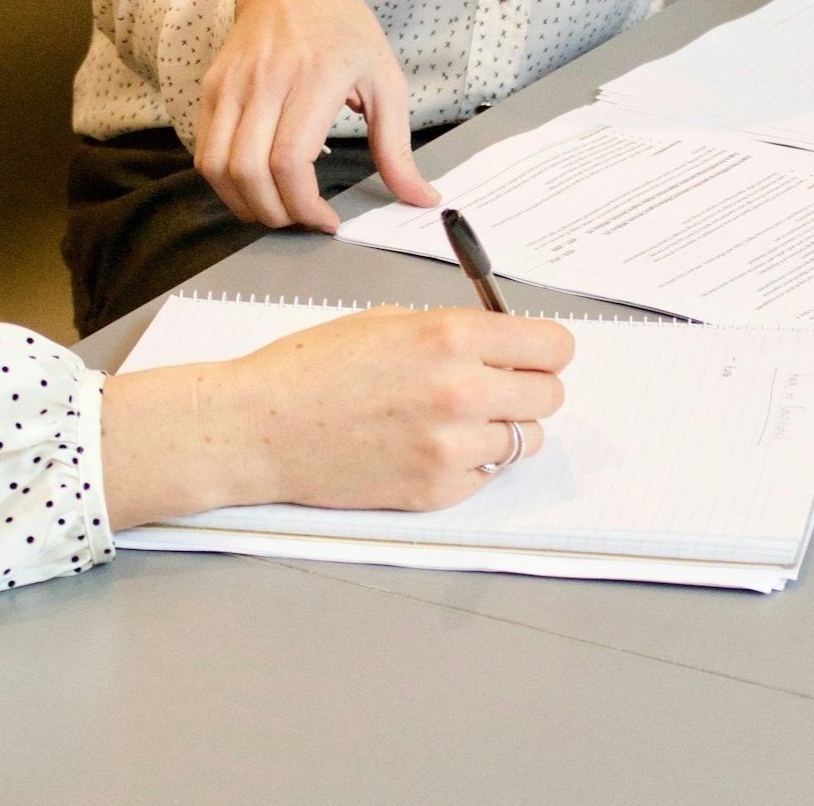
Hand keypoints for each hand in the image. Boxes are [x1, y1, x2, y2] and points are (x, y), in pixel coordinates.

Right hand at [100, 307, 572, 528]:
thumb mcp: (386, 321)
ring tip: (455, 418)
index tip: (533, 353)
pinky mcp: (437, 491)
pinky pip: (488, 475)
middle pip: (550, 395)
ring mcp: (451, 448)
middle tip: (495, 385)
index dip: (544, 348)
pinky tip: (428, 445)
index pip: (553, 347)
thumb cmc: (310, 367)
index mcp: (449, 336)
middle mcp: (461, 391)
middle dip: (527, 386)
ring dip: (502, 428)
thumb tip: (503, 345)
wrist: (259, 426)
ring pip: (525, 440)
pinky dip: (471, 462)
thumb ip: (452, 332)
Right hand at [194, 0, 439, 231]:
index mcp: (316, 77)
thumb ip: (397, 148)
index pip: (290, 160)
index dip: (304, 205)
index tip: (326, 220)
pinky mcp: (212, 87)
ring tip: (276, 209)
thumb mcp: (386, 82)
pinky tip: (254, 186)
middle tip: (301, 220)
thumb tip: (421, 198)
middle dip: (275, 214)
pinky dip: (225, 182)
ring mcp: (232, 83)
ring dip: (244, 204)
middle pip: (249, 172)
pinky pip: (205, 151)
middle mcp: (266, 79)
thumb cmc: (345, 32)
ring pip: (218, 167)